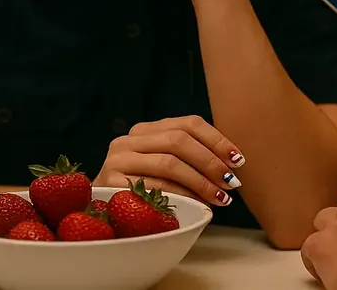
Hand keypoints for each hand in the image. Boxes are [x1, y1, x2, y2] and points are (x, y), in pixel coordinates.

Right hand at [93, 115, 245, 207]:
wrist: (99, 212)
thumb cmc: (141, 191)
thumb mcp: (164, 167)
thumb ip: (189, 156)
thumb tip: (233, 163)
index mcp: (146, 130)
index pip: (188, 124)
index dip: (217, 139)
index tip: (238, 159)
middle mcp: (129, 139)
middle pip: (179, 141)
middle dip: (211, 162)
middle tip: (232, 182)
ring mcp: (117, 160)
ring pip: (169, 163)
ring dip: (201, 182)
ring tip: (221, 197)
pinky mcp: (110, 182)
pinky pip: (154, 187)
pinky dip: (180, 196)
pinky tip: (196, 204)